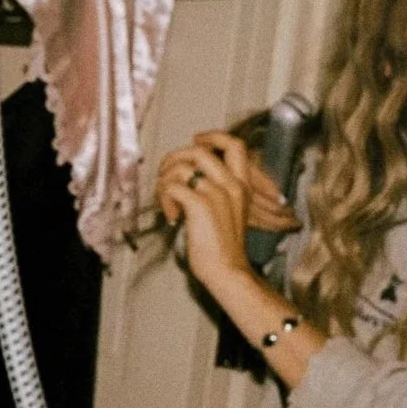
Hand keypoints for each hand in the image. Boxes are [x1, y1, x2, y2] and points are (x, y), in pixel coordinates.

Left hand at [154, 132, 257, 296]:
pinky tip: (172, 217)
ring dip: (165, 182)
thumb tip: (183, 175)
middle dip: (174, 159)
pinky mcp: (200, 205)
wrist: (228, 271)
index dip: (212, 136)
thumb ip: (214, 190)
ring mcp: (217, 194)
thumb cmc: (222, 247)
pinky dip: (164, 200)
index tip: (196, 140)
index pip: (235, 144)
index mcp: (241, 185)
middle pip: (199, 150)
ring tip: (168, 202)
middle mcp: (232, 185)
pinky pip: (171, 187)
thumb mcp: (227, 211)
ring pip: (180, 168)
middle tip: (166, 177)